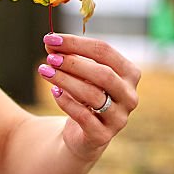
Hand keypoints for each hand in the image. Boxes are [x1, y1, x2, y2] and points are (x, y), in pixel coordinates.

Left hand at [40, 34, 139, 160]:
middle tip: (50, 58)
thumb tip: (50, 42)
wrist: (82, 136)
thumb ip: (68, 58)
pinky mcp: (102, 135)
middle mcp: (129, 95)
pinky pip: (83, 116)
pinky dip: (66, 102)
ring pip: (93, 95)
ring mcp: (119, 117)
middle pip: (103, 74)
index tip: (50, 38)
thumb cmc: (83, 98)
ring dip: (66, 80)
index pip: (105, 51)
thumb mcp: (79, 76)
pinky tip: (54, 92)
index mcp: (129, 73)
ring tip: (45, 71)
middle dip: (73, 63)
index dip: (76, 43)